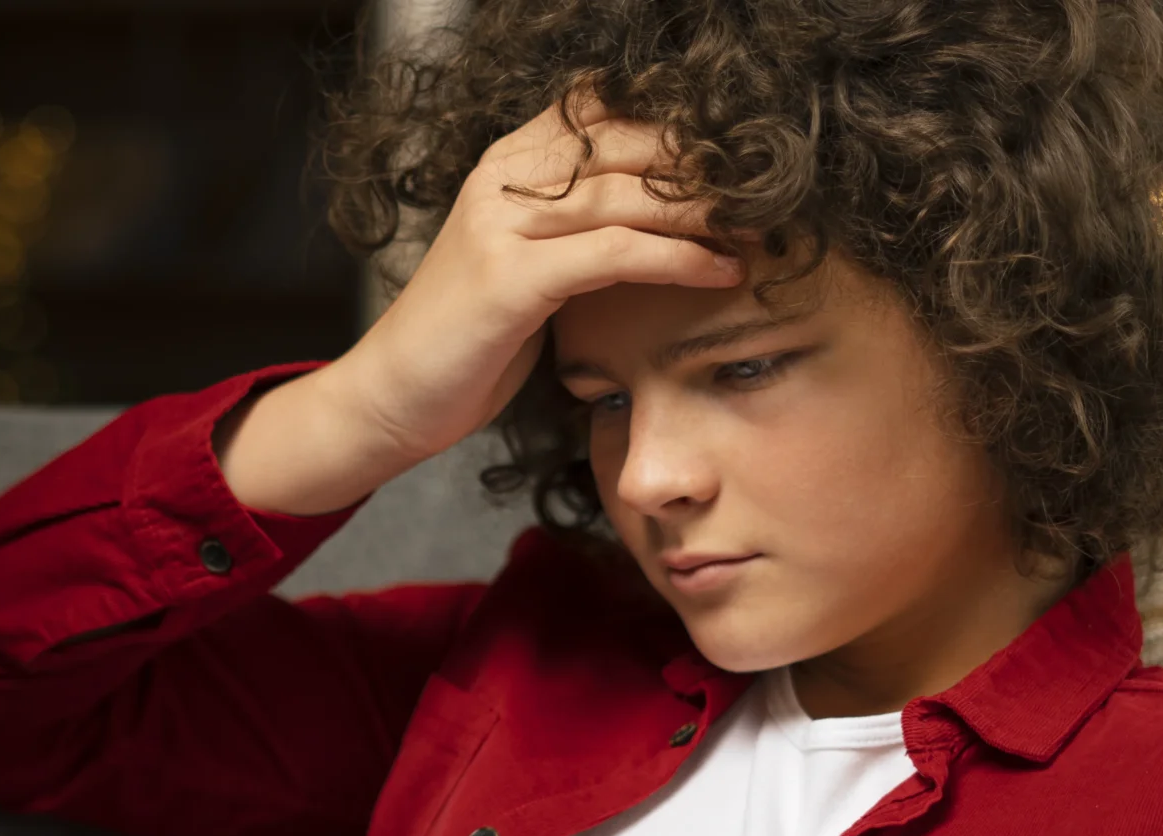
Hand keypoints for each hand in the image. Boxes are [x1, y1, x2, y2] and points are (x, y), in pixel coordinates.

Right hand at [218, 96, 740, 514]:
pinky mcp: (509, 279)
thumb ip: (578, 230)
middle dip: (705, 163)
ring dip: (706, 211)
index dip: (673, 124)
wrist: (390, 398)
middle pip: (625, 140)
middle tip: (772, 188)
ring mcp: (501, 226)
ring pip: (627, 193)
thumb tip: (660, 217)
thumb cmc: (466, 341)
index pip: (602, 109)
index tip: (737, 154)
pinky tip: (721, 271)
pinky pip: (614, 252)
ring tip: (764, 227)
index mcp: (506, 166)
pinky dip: (678, 258)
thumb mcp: (526, 267)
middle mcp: (502, 180)